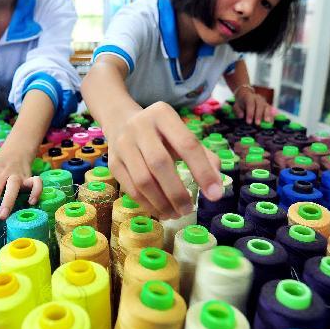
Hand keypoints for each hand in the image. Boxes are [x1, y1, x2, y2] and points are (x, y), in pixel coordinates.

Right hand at [106, 102, 222, 219]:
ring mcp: (123, 144)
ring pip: (143, 180)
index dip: (203, 171)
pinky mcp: (113, 162)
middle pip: (160, 163)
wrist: (121, 122)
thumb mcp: (182, 135)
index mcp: (163, 114)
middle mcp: (140, 126)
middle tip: (188, 209)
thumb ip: (204, 157)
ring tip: (175, 213)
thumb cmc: (161, 133)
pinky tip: (160, 210)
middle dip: (177, 192)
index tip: (215, 195)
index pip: (187, 144)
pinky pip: (131, 189)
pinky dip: (148, 204)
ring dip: (161, 202)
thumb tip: (217, 186)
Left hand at [233, 87, 274, 124]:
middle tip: (257, 124)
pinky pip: (271, 110)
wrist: (245, 94)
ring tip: (267, 122)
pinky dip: (272, 116)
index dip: (250, 113)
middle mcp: (258, 98)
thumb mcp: (236, 105)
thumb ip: (237, 110)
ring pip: (267, 107)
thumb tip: (241, 116)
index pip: (250, 104)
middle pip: (260, 105)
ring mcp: (263, 101)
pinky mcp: (267, 105)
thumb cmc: (240, 102)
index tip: (248, 122)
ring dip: (267, 115)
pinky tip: (271, 122)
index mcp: (249, 97)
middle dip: (259, 115)